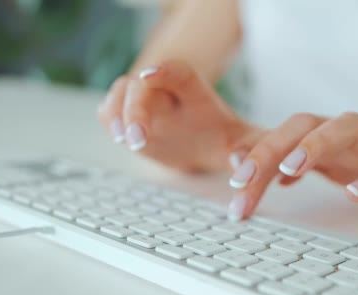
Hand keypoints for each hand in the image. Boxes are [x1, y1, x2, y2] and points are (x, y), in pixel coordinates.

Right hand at [97, 60, 258, 171]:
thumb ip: (248, 148)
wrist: (201, 143)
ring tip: (124, 138)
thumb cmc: (221, 137)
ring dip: (118, 113)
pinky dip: (110, 121)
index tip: (150, 75)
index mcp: (193, 89)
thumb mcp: (242, 141)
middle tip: (138, 138)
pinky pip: (109, 111)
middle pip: (142, 85)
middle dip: (136, 108)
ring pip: (120, 92)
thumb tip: (241, 161)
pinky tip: (119, 137)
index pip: (178, 72)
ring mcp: (142, 100)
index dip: (163, 71)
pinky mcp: (126, 116)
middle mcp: (163, 88)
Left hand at [226, 112, 357, 219]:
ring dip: (313, 146)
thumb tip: (253, 173)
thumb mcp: (327, 161)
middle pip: (301, 126)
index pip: (280, 137)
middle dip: (268, 150)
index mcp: (320, 132)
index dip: (253, 154)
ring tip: (289, 168)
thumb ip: (292, 164)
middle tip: (242, 179)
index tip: (231, 180)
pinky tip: (355, 194)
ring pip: (343, 131)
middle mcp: (343, 130)